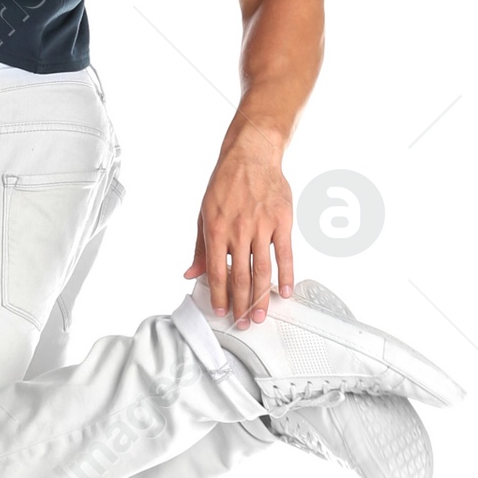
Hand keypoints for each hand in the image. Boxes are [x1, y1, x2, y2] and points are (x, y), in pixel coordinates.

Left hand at [182, 123, 294, 327]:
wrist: (251, 156)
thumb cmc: (226, 184)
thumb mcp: (203, 213)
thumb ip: (200, 247)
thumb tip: (190, 273)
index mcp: (216, 229)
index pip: (217, 272)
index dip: (219, 295)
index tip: (221, 311)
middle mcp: (238, 230)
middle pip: (241, 277)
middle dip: (241, 304)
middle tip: (243, 322)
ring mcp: (262, 227)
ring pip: (262, 270)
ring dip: (262, 297)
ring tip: (260, 315)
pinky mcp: (282, 221)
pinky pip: (286, 254)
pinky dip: (287, 276)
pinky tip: (286, 292)